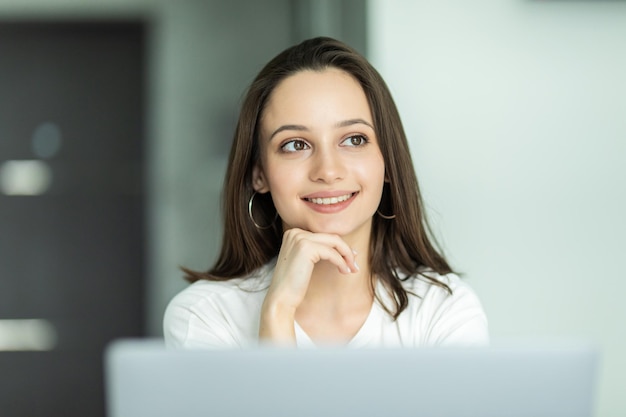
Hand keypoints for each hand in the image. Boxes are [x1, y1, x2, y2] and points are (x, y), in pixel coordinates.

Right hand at [259, 228, 357, 342]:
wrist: (281, 298)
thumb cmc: (294, 284)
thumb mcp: (306, 262)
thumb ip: (320, 251)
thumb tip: (346, 248)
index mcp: (294, 233)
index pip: (324, 236)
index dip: (340, 247)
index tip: (350, 258)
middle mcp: (295, 232)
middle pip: (331, 237)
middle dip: (346, 251)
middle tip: (354, 265)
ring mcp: (299, 238)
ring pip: (334, 242)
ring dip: (347, 256)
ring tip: (352, 269)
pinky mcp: (306, 248)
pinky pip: (332, 253)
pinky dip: (341, 262)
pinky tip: (344, 272)